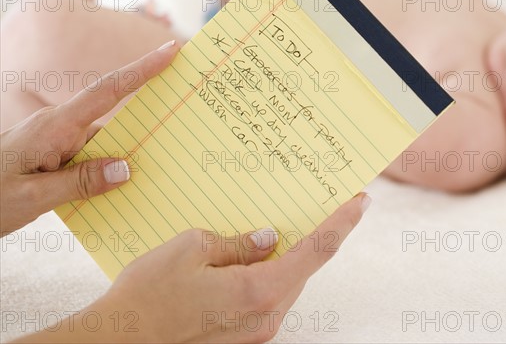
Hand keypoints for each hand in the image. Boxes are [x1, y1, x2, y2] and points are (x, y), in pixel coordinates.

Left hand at [0, 41, 178, 234]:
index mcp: (55, 127)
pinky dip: (104, 173)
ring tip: (149, 180)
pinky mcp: (52, 157)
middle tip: (180, 126)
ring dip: (122, 159)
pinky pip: (88, 160)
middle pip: (113, 119)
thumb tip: (126, 169)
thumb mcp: (32, 197)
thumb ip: (80, 183)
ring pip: (102, 144)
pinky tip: (114, 194)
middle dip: (146, 120)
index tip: (171, 52)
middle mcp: (59, 128)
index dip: (142, 70)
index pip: (108, 91)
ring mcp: (55, 142)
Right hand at [38, 193, 369, 343]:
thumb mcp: (190, 250)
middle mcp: (266, 316)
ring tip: (286, 227)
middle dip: (316, 237)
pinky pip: (268, 298)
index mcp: (259, 291)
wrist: (118, 341)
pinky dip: (271, 274)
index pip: (316, 251)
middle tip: (323, 206)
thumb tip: (266, 238)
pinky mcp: (242, 336)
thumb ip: (237, 243)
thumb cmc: (148, 295)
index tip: (360, 202)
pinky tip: (256, 255)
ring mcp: (255, 331)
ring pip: (287, 284)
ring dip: (292, 256)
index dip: (341, 223)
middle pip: (304, 268)